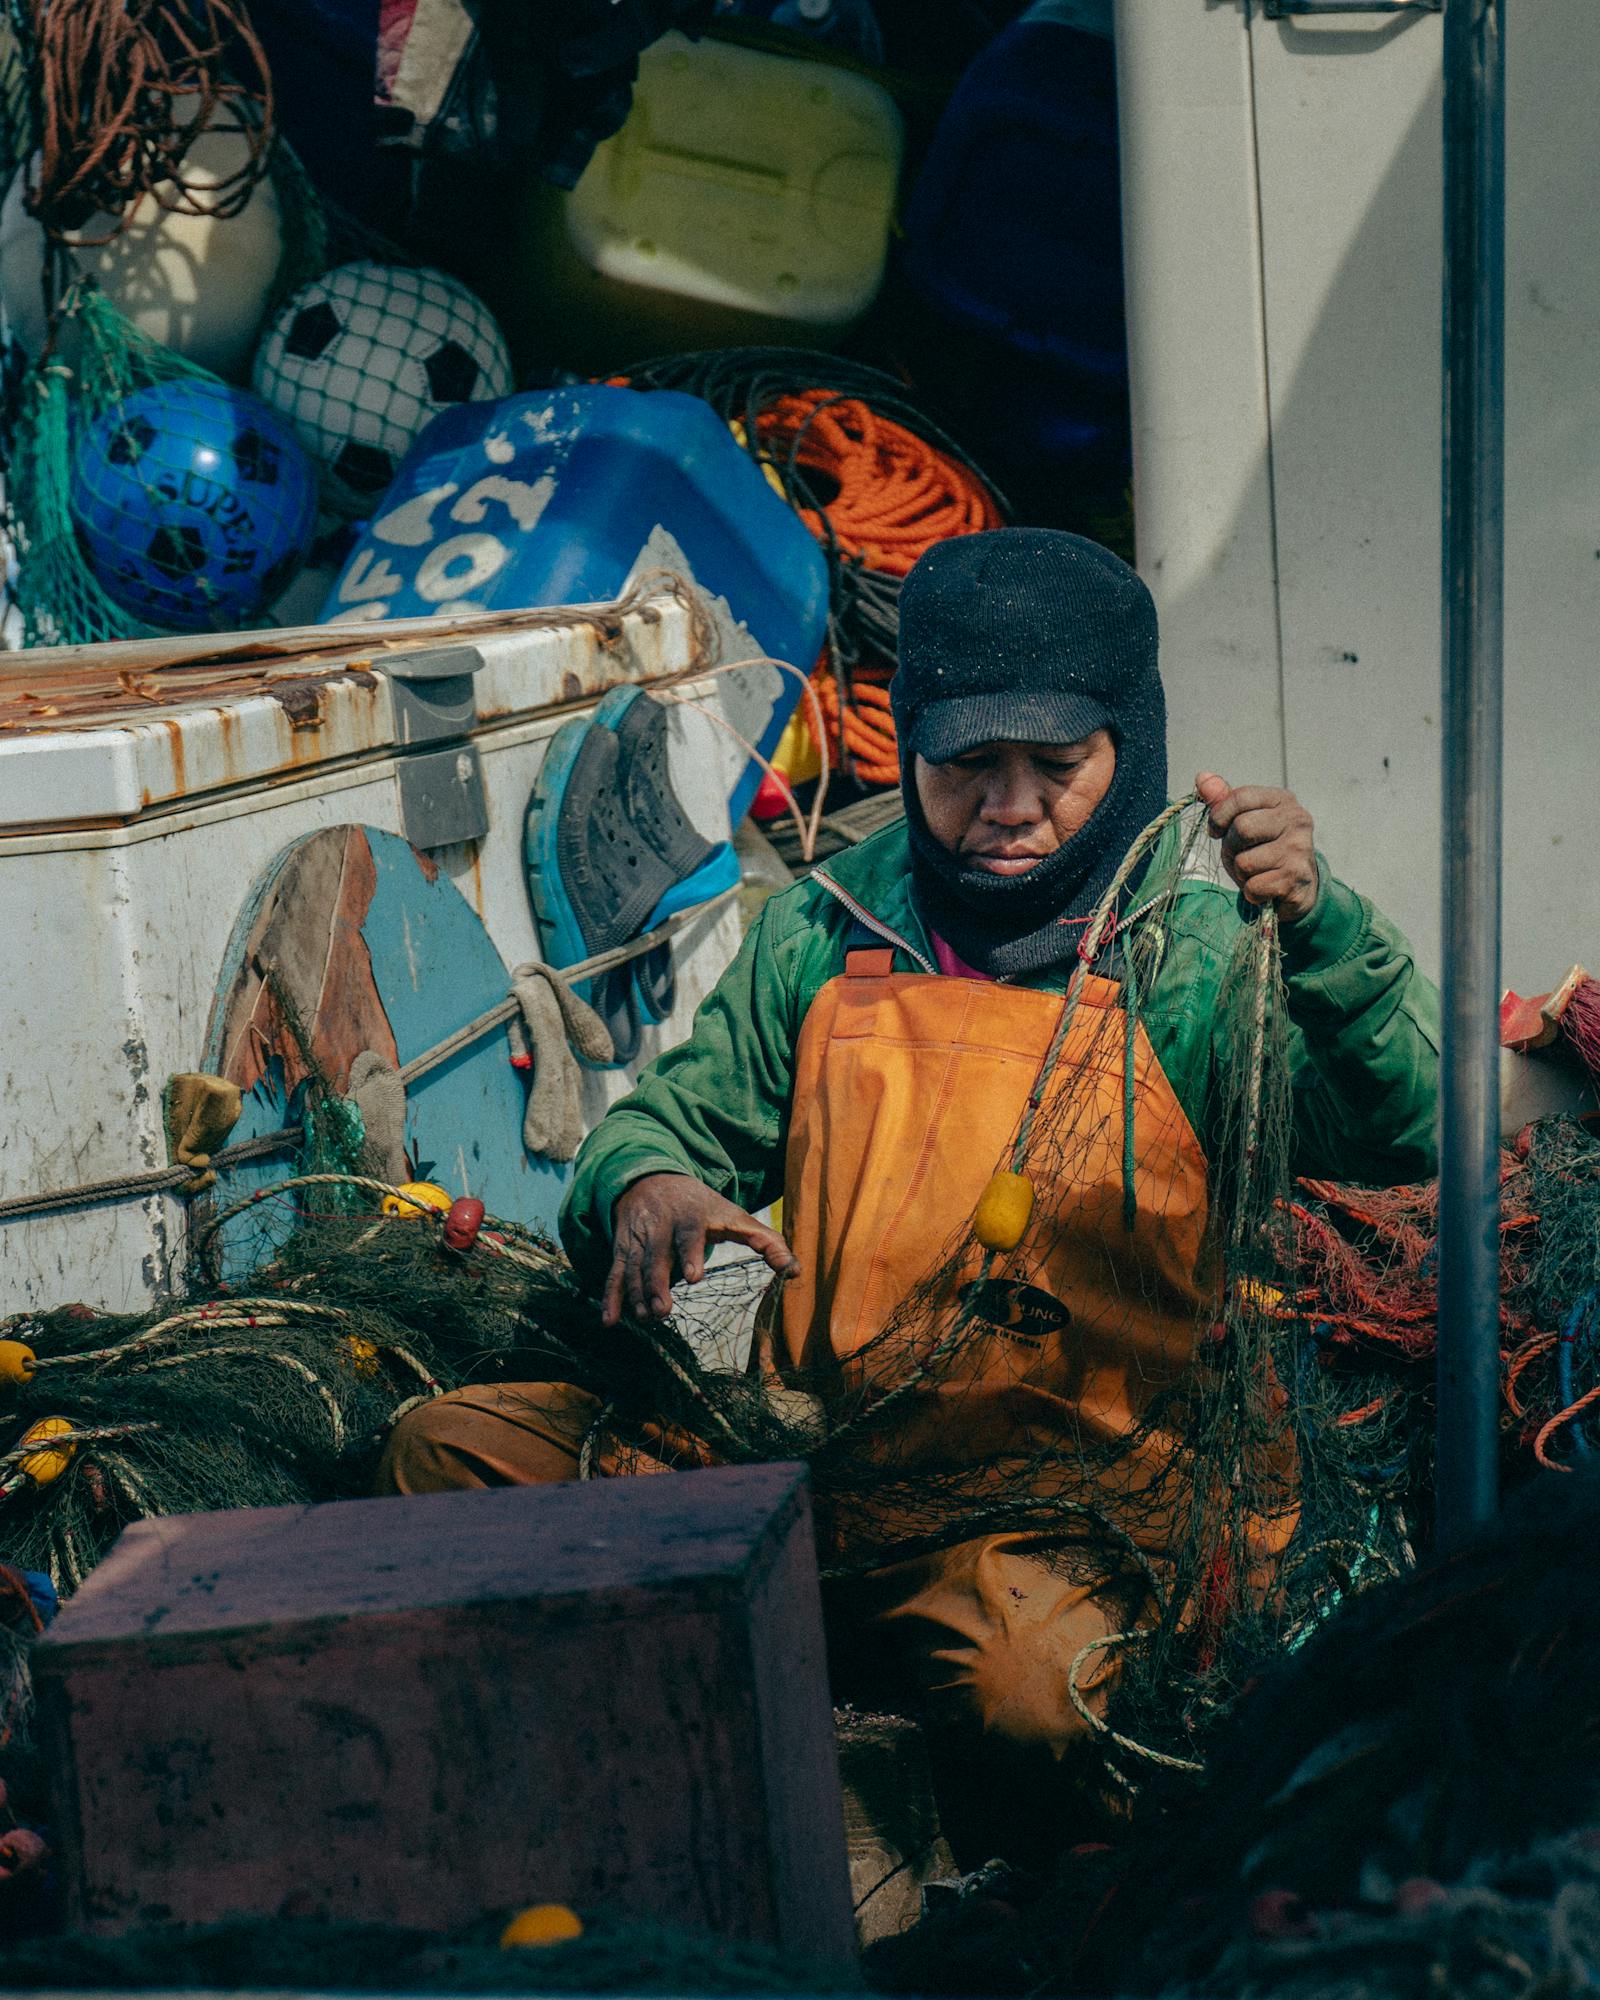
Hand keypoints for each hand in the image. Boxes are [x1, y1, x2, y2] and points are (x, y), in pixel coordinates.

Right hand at [603, 1172, 798, 1325]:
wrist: (653, 1180)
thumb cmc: (703, 1206)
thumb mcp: (734, 1216)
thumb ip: (766, 1242)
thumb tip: (796, 1271)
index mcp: (691, 1217)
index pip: (689, 1235)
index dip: (689, 1254)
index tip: (694, 1277)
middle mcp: (661, 1227)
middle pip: (656, 1256)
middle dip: (657, 1283)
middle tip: (662, 1311)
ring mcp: (639, 1239)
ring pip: (635, 1268)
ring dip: (637, 1294)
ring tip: (646, 1318)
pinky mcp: (623, 1250)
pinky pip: (614, 1273)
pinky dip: (611, 1297)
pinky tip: (609, 1321)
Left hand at [1195, 774, 1319, 923]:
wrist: (1299, 886)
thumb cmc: (1264, 849)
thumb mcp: (1245, 821)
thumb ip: (1224, 801)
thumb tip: (1201, 777)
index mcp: (1283, 800)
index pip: (1240, 797)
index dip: (1218, 816)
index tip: (1215, 830)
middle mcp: (1297, 819)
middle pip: (1241, 829)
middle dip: (1231, 848)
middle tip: (1240, 855)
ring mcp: (1299, 849)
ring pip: (1244, 862)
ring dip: (1240, 874)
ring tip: (1256, 872)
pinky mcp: (1296, 877)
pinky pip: (1253, 887)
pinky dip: (1251, 892)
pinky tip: (1265, 888)